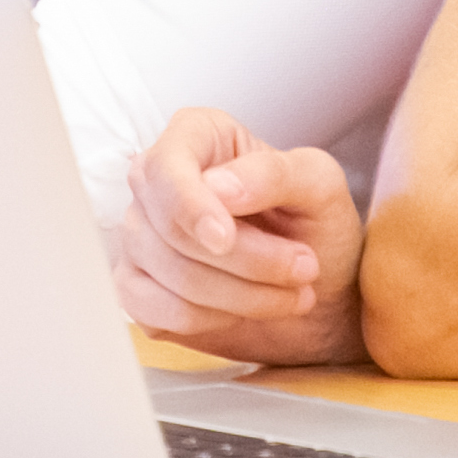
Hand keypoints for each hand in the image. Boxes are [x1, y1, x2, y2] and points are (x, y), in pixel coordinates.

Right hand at [111, 107, 366, 366]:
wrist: (320, 291)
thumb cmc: (316, 226)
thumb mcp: (319, 185)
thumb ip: (273, 173)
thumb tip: (215, 188)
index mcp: (196, 137)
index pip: (165, 167)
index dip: (189, 206)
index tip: (224, 239)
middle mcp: (156, 182)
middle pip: (171, 229)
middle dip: (247, 262)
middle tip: (305, 268)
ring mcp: (140, 236)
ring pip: (172, 275)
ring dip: (242, 296)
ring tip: (291, 293)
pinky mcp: (137, 288)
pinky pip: (157, 312)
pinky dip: (211, 320)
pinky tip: (242, 311)